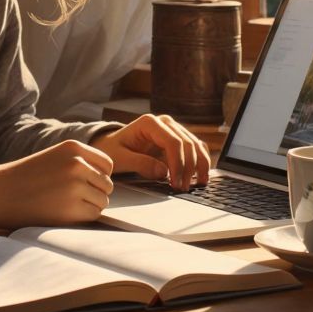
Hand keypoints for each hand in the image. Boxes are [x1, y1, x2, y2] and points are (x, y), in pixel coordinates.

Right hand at [0, 140, 114, 228]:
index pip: (107, 165)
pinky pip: (94, 215)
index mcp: (73, 147)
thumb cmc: (26, 178)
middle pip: (107, 184)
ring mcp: (76, 186)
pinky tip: (64, 213)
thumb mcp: (54, 157)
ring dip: (90, 206)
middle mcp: (78, 164)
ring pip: (103, 201)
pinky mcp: (72, 208)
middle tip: (71, 198)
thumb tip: (109, 180)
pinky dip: (83, 218)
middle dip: (95, 193)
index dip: (99, 177)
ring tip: (66, 205)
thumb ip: (80, 162)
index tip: (85, 184)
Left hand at [91, 114, 210, 191]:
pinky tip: (200, 177)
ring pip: (195, 145)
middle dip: (188, 168)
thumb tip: (164, 172)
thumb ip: (139, 164)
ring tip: (197, 184)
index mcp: (149, 123)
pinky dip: (201, 161)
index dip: (178, 163)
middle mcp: (164, 123)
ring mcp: (173, 129)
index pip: (173, 142)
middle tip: (183, 188)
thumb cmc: (113, 150)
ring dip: (199, 165)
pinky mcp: (178, 139)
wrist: (111, 146)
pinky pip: (195, 148)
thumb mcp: (119, 158)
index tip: (175, 183)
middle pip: (187, 143)